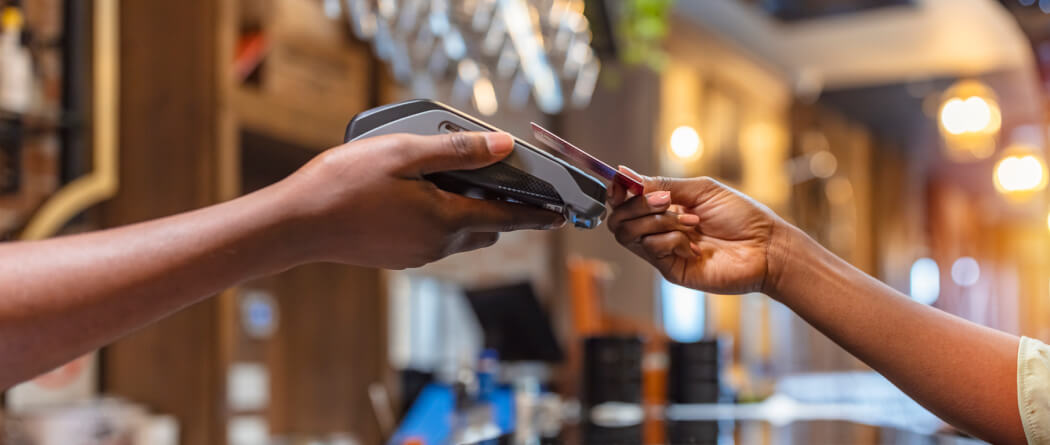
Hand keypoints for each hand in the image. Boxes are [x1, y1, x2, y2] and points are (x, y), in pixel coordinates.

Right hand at [277, 132, 563, 268]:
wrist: (297, 224)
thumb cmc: (345, 184)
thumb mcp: (404, 154)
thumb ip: (458, 151)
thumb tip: (502, 146)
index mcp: (446, 220)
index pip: (506, 218)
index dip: (536, 215)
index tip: (558, 215)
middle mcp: (437, 245)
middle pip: (485, 229)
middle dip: (503, 213)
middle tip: (507, 187)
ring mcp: (416, 256)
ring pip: (459, 236)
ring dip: (469, 215)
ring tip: (459, 184)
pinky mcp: (398, 258)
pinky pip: (434, 240)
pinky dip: (442, 221)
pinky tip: (421, 198)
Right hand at [607, 168, 781, 293]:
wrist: (766, 247)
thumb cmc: (742, 217)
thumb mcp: (701, 189)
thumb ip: (662, 183)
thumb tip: (625, 174)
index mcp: (664, 208)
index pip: (625, 202)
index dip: (618, 192)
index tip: (623, 185)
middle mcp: (659, 230)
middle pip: (619, 220)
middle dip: (639, 205)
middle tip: (667, 201)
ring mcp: (663, 252)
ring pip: (629, 234)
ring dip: (659, 221)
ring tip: (691, 222)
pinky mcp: (670, 270)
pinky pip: (652, 249)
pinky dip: (673, 240)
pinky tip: (696, 246)